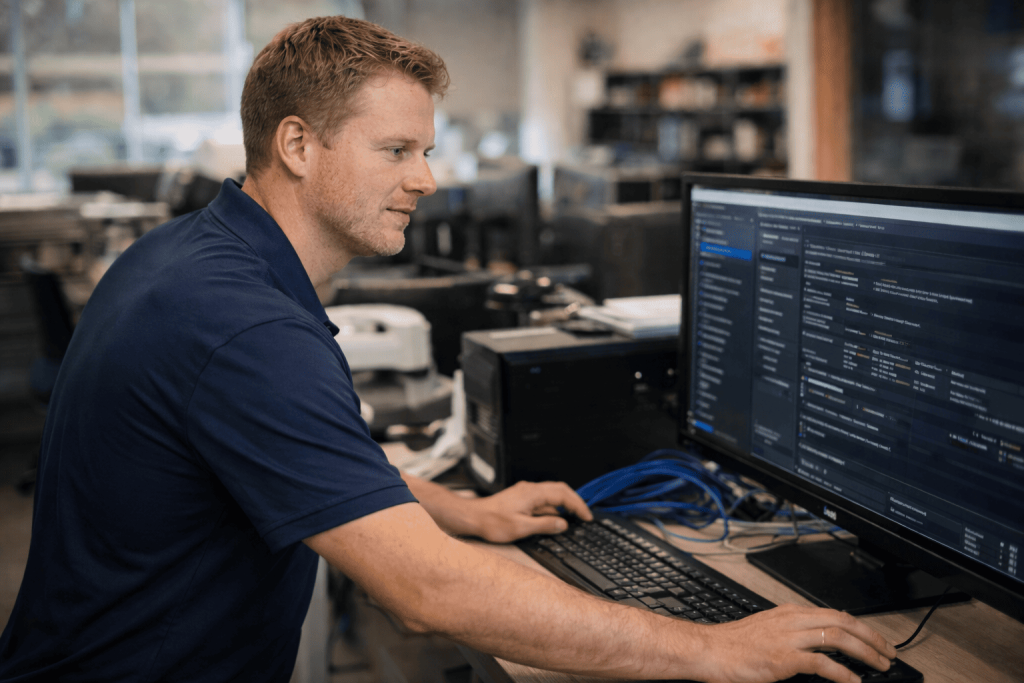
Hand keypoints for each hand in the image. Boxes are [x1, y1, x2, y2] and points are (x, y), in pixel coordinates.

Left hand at [465, 480, 592, 543]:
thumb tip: (562, 524)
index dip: (578, 505)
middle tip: (584, 515)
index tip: (586, 516)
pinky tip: (553, 517)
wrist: (473, 517)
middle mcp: (530, 489)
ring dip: (564, 503)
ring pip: (552, 493)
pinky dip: (553, 506)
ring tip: (573, 517)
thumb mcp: (521, 528)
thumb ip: (544, 525)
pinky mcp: (521, 497)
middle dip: (575, 501)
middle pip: (560, 490)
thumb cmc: (492, 522)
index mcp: (533, 494)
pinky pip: (543, 498)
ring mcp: (525, 492)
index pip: (563, 495)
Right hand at [693, 603, 897, 682]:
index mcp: (790, 613)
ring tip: (879, 667)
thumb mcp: (768, 630)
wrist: (708, 650)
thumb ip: (794, 631)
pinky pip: (821, 664)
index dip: (862, 628)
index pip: (836, 614)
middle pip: (843, 622)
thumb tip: (822, 640)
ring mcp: (788, 638)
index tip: (877, 641)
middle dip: (871, 639)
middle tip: (888, 654)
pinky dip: (842, 673)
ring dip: (865, 653)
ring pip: (838, 638)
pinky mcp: (782, 659)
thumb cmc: (733, 645)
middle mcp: (792, 620)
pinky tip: (852, 681)